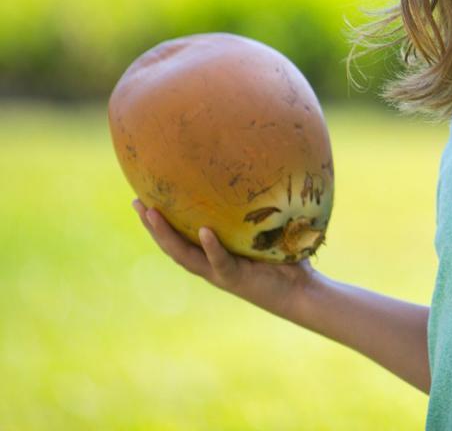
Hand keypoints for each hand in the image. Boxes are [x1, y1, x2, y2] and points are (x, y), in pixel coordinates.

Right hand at [131, 198, 315, 318]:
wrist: (301, 292)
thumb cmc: (285, 259)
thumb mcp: (265, 233)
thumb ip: (256, 212)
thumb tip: (261, 172)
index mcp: (212, 255)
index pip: (178, 238)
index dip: (158, 222)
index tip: (143, 199)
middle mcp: (209, 265)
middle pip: (171, 246)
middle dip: (152, 225)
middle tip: (137, 202)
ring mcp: (220, 273)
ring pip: (185, 255)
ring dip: (168, 235)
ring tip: (153, 213)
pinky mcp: (237, 278)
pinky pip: (221, 261)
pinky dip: (211, 247)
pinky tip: (204, 231)